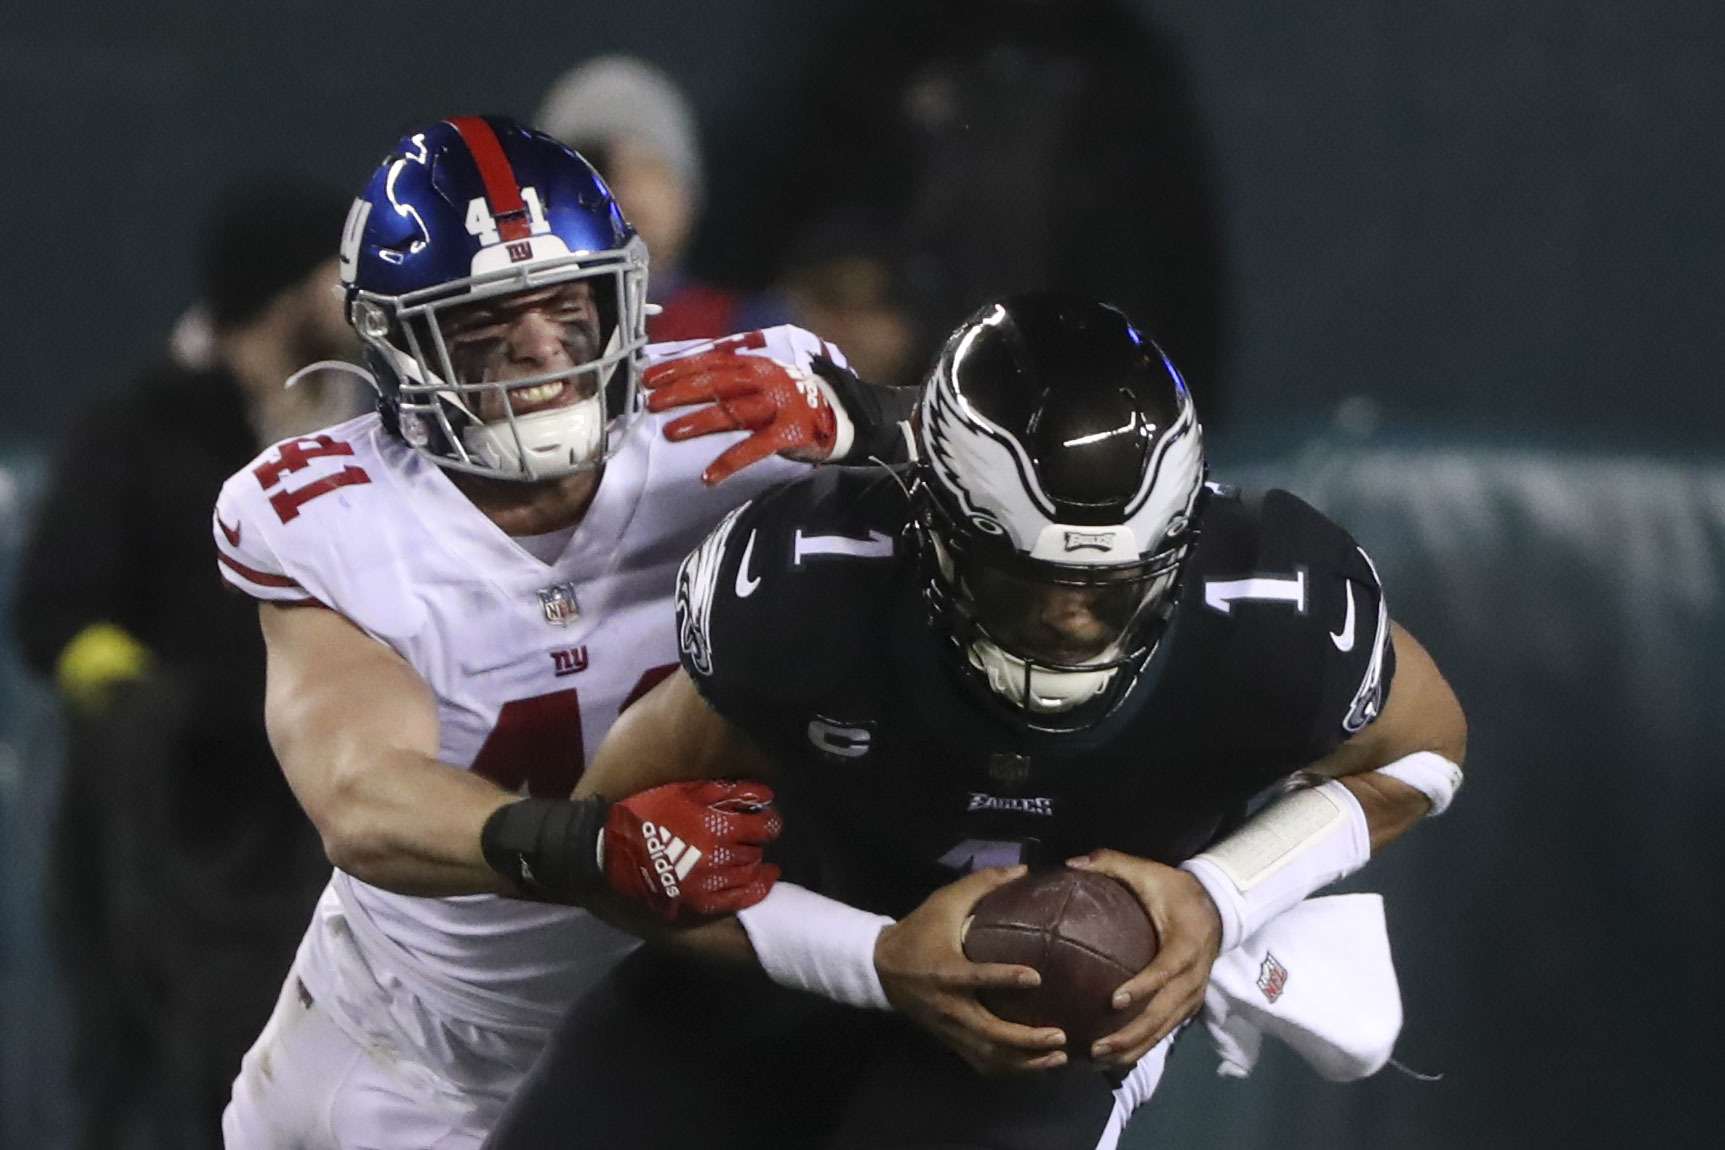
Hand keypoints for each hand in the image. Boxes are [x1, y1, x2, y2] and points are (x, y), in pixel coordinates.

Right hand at [601, 780, 782, 921]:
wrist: (609, 851)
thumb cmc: (647, 812)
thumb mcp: (685, 790)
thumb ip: (727, 791)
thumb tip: (765, 794)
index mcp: (717, 826)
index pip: (764, 826)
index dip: (769, 821)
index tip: (765, 818)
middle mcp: (719, 857)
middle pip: (756, 849)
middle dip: (756, 840)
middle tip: (749, 835)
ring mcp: (710, 884)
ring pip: (750, 873)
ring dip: (754, 862)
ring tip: (749, 855)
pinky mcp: (699, 904)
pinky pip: (739, 900)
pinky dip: (756, 889)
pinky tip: (763, 879)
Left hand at [643, 348, 849, 483]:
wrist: (841, 415)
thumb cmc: (790, 400)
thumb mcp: (762, 380)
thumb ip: (730, 379)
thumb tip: (683, 382)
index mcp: (755, 365)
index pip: (710, 361)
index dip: (678, 367)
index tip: (648, 378)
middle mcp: (766, 380)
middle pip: (718, 382)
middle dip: (682, 390)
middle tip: (652, 401)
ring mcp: (779, 405)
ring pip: (734, 411)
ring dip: (700, 420)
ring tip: (671, 432)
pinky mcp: (790, 433)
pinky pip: (755, 448)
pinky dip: (730, 462)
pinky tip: (709, 476)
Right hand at [874, 866, 1068, 1075]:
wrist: (881, 967)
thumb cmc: (918, 931)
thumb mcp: (944, 901)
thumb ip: (982, 884)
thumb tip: (1024, 869)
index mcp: (948, 971)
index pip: (979, 978)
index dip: (1006, 979)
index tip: (1036, 977)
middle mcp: (951, 1006)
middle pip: (990, 1033)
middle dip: (1027, 1040)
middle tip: (1061, 1035)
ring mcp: (951, 1028)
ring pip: (989, 1056)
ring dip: (1025, 1063)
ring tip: (1058, 1059)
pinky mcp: (951, 1040)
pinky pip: (982, 1063)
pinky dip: (1009, 1069)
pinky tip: (1035, 1067)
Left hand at [1066, 850, 1221, 1065]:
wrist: (1217, 906)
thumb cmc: (1174, 890)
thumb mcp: (1147, 870)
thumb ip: (1110, 863)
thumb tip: (1071, 863)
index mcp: (1185, 944)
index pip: (1164, 970)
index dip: (1142, 987)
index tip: (1113, 1001)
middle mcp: (1193, 976)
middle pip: (1163, 1012)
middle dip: (1131, 1034)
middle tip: (1097, 1046)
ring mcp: (1193, 994)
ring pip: (1164, 1029)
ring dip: (1134, 1047)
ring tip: (1100, 1060)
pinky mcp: (1189, 1005)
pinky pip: (1166, 1030)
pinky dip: (1143, 1045)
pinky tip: (1115, 1057)